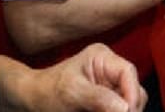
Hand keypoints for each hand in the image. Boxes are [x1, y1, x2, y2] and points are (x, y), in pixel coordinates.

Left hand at [29, 43, 146, 111]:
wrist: (30, 100)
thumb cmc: (46, 91)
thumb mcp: (71, 93)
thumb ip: (98, 98)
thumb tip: (125, 108)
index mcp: (102, 57)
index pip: (128, 73)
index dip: (132, 94)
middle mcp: (110, 70)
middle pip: (134, 90)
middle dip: (129, 107)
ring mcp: (109, 86)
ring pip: (129, 103)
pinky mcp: (106, 102)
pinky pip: (119, 110)